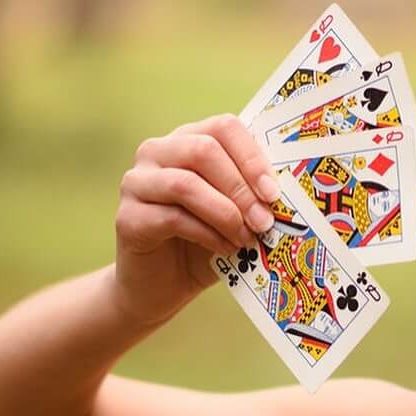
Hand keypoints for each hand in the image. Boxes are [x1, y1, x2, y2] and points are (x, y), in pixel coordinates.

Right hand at [112, 113, 281, 329]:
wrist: (159, 288)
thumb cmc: (204, 245)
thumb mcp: (235, 216)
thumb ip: (252, 197)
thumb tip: (287, 195)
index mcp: (187, 141)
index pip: (223, 127)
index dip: (252, 157)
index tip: (273, 193)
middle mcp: (157, 152)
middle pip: (204, 150)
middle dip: (241, 188)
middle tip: (264, 222)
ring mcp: (137, 182)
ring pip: (186, 184)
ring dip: (225, 213)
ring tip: (246, 239)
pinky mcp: (128, 216)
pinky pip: (172, 217)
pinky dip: (207, 235)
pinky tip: (225, 250)